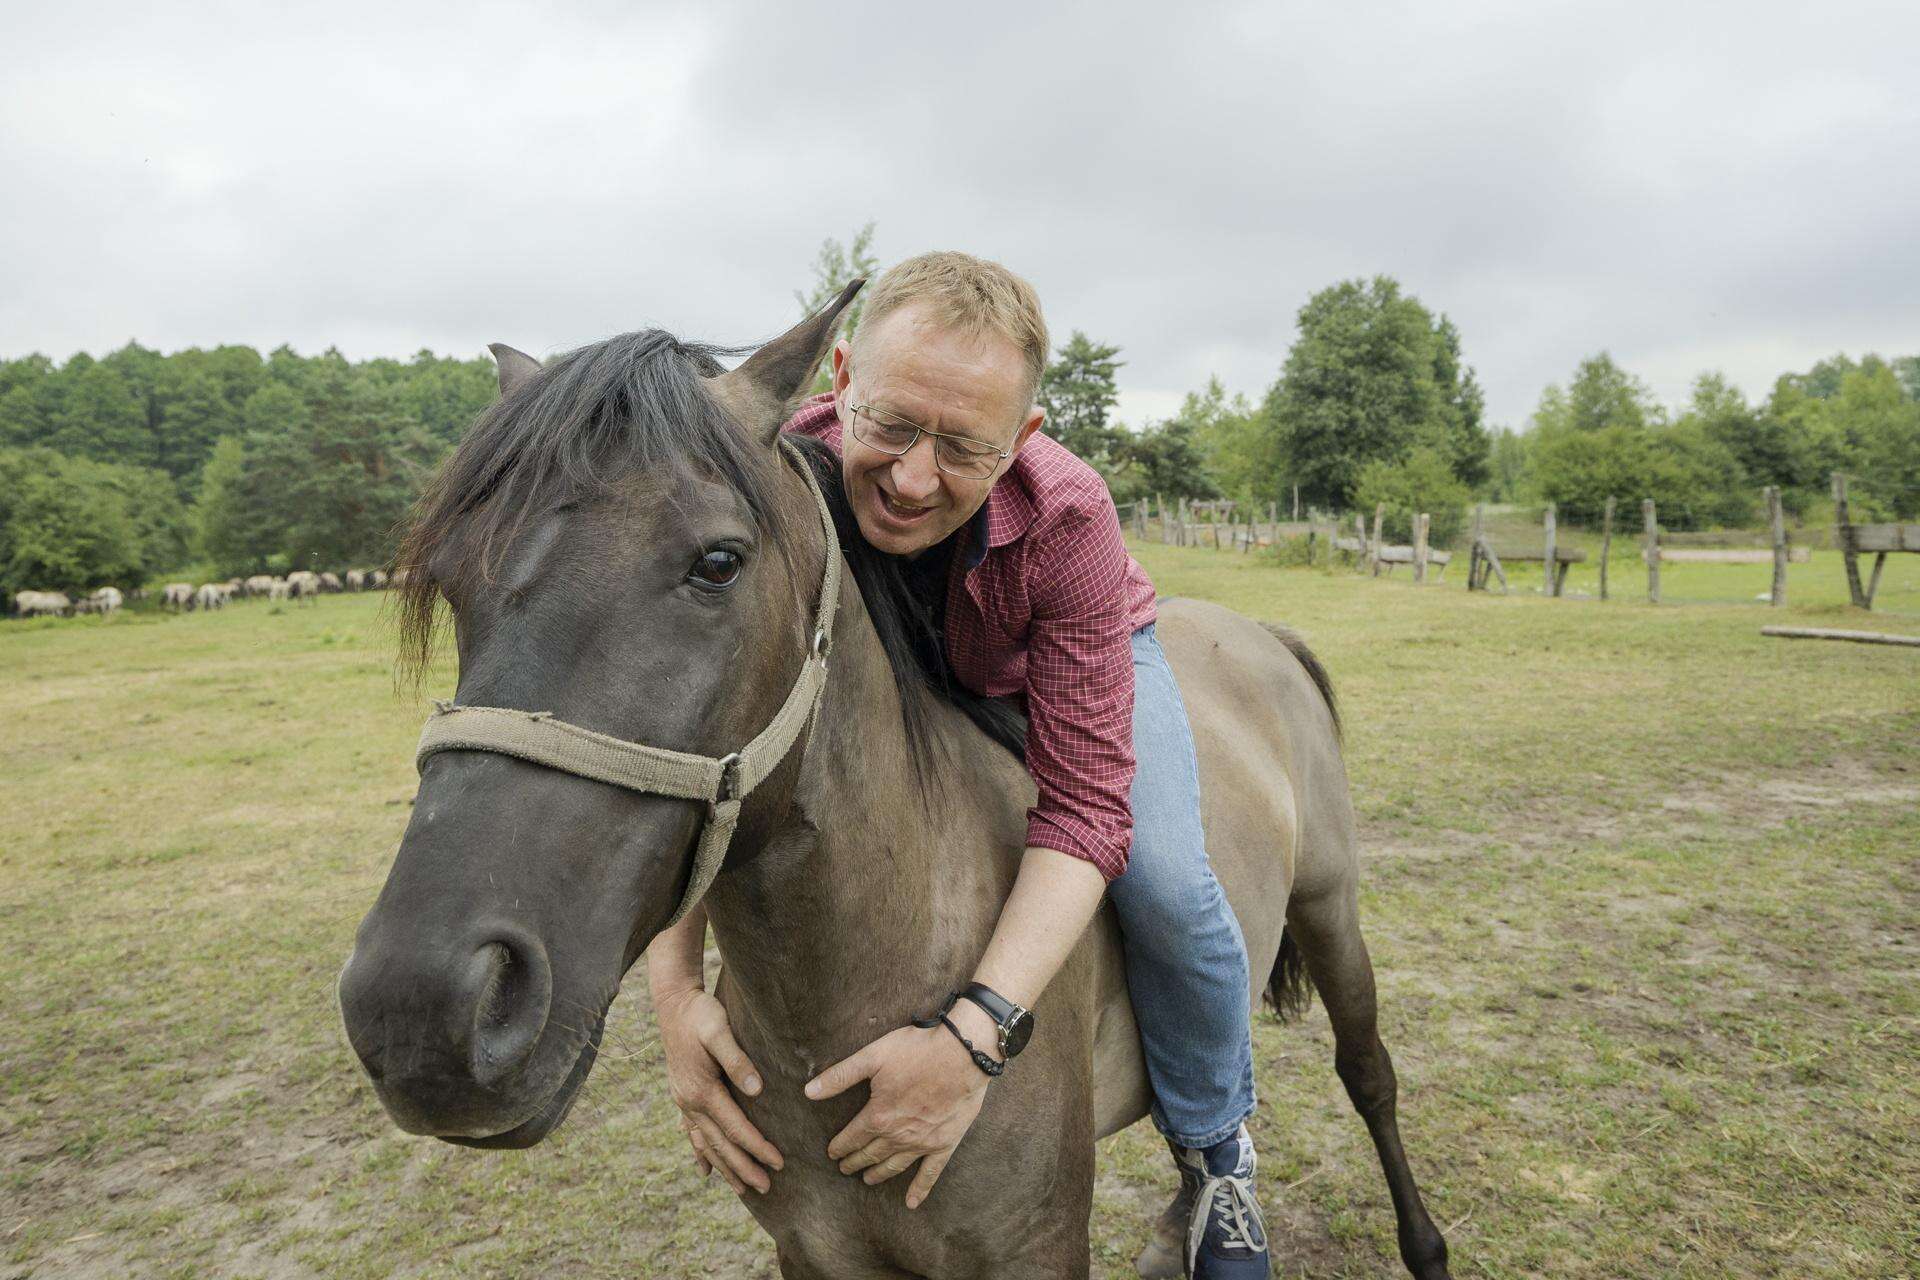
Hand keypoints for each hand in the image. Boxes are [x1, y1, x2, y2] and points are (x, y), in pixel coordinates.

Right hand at [655, 985, 782, 1195]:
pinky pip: (692, 1133)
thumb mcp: (719, 1030)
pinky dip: (701, 1153)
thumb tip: (757, 1089)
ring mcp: (683, 1101)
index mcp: (701, 1090)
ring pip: (706, 1144)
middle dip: (743, 1168)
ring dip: (725, 1168)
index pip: (735, 1128)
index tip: (779, 1162)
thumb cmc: (701, 1014)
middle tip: (766, 1188)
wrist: (673, 1004)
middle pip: (720, 1144)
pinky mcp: (683, 1096)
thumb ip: (737, 1059)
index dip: (758, 1147)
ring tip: (742, 1189)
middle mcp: (689, 1102)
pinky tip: (705, 1170)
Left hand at [803, 1010, 996, 1208]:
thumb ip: (840, 1076)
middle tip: (844, 1168)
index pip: (852, 1137)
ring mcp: (922, 1142)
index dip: (839, 1146)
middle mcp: (898, 1135)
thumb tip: (808, 1091)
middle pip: (870, 1154)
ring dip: (878, 1174)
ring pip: (894, 1165)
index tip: (832, 1152)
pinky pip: (930, 1172)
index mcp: (878, 1115)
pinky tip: (911, 1202)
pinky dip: (920, 1189)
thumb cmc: (917, 1050)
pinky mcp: (945, 1143)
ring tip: (867, 1179)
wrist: (963, 1052)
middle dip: (854, 1161)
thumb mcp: (873, 1056)